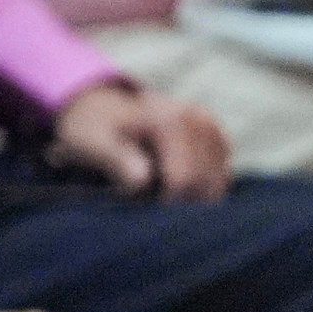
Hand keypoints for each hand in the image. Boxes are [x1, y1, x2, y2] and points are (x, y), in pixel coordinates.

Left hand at [50, 81, 232, 199]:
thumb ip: (115, 159)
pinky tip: (171, 181)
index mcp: (170, 119)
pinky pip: (220, 181)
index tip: (132, 196)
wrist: (102, 111)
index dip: (159, 200)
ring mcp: (212, 130)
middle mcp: (198, 120)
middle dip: (175, 199)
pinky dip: (198, 190)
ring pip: (215, 187)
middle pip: (204, 186)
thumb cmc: (94, 130)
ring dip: (189, 197)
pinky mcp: (219, 142)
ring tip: (155, 185)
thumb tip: (142, 179)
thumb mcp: (92, 142)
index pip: (182, 180)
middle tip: (142, 191)